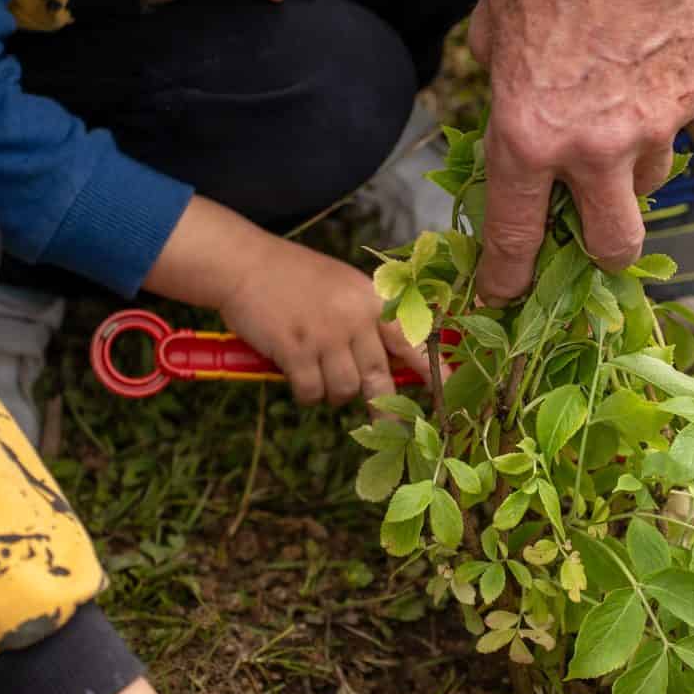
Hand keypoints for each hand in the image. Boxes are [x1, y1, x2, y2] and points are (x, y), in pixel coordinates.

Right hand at [211, 226, 430, 406]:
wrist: (245, 264)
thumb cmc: (295, 276)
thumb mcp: (344, 286)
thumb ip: (367, 318)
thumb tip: (391, 360)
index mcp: (370, 300)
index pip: (411, 339)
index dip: (431, 369)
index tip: (448, 393)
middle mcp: (354, 319)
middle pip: (379, 377)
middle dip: (385, 408)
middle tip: (392, 429)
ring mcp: (325, 335)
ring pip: (343, 390)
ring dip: (332, 393)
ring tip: (318, 375)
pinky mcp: (295, 350)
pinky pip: (311, 391)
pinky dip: (305, 392)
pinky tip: (296, 375)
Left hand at [468, 0, 693, 301]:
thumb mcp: (494, 19)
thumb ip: (498, 73)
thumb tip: (504, 89)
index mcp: (527, 135)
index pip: (516, 233)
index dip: (510, 275)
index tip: (506, 294)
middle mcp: (591, 149)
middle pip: (613, 245)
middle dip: (603, 252)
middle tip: (595, 237)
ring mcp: (651, 128)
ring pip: (648, 183)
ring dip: (631, 170)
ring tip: (618, 112)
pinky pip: (675, 129)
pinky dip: (659, 114)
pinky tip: (646, 65)